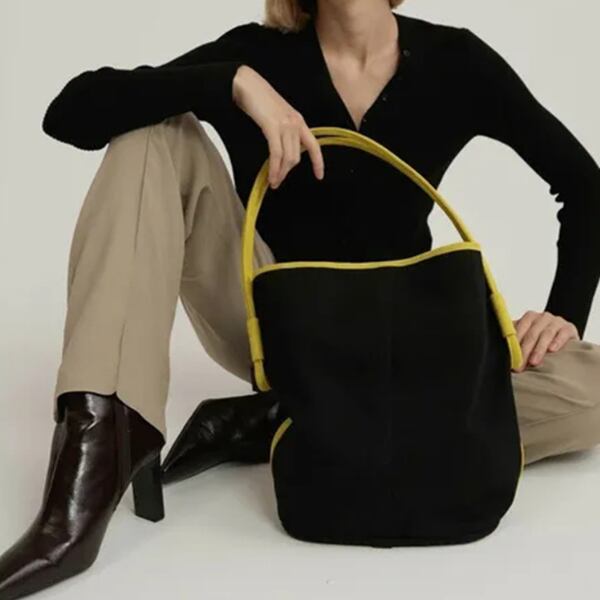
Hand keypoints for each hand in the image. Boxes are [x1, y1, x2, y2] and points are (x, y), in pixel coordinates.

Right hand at [232, 65, 324, 188]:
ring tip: (273, 182)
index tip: (319, 176)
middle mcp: (296, 123)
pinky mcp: (272, 127)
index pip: (314, 146)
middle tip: (277, 182)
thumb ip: (283, 131)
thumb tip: (281, 152)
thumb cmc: (258, 98)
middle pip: (297, 156)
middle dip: (287, 172)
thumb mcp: (277, 116)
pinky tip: (270, 176)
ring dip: (280, 173)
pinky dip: (274, 168)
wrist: (247, 83)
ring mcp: (285, 125)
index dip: (318, 162)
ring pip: (288, 158)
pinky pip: (277, 154)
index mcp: (299, 121)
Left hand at [512, 310, 579, 372]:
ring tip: (534, 362)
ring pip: (546, 334)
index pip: (518, 330)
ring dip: (539, 349)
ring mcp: (556, 321)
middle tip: (520, 366)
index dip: (513, 345)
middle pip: (531, 334)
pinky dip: (557, 341)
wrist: (562, 338)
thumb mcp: (527, 339)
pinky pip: (563, 333)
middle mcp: (542, 317)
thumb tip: (500, 354)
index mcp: (529, 317)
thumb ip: (515, 342)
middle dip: (524, 351)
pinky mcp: (569, 328)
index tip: (510, 359)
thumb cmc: (540, 341)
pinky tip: (552, 350)